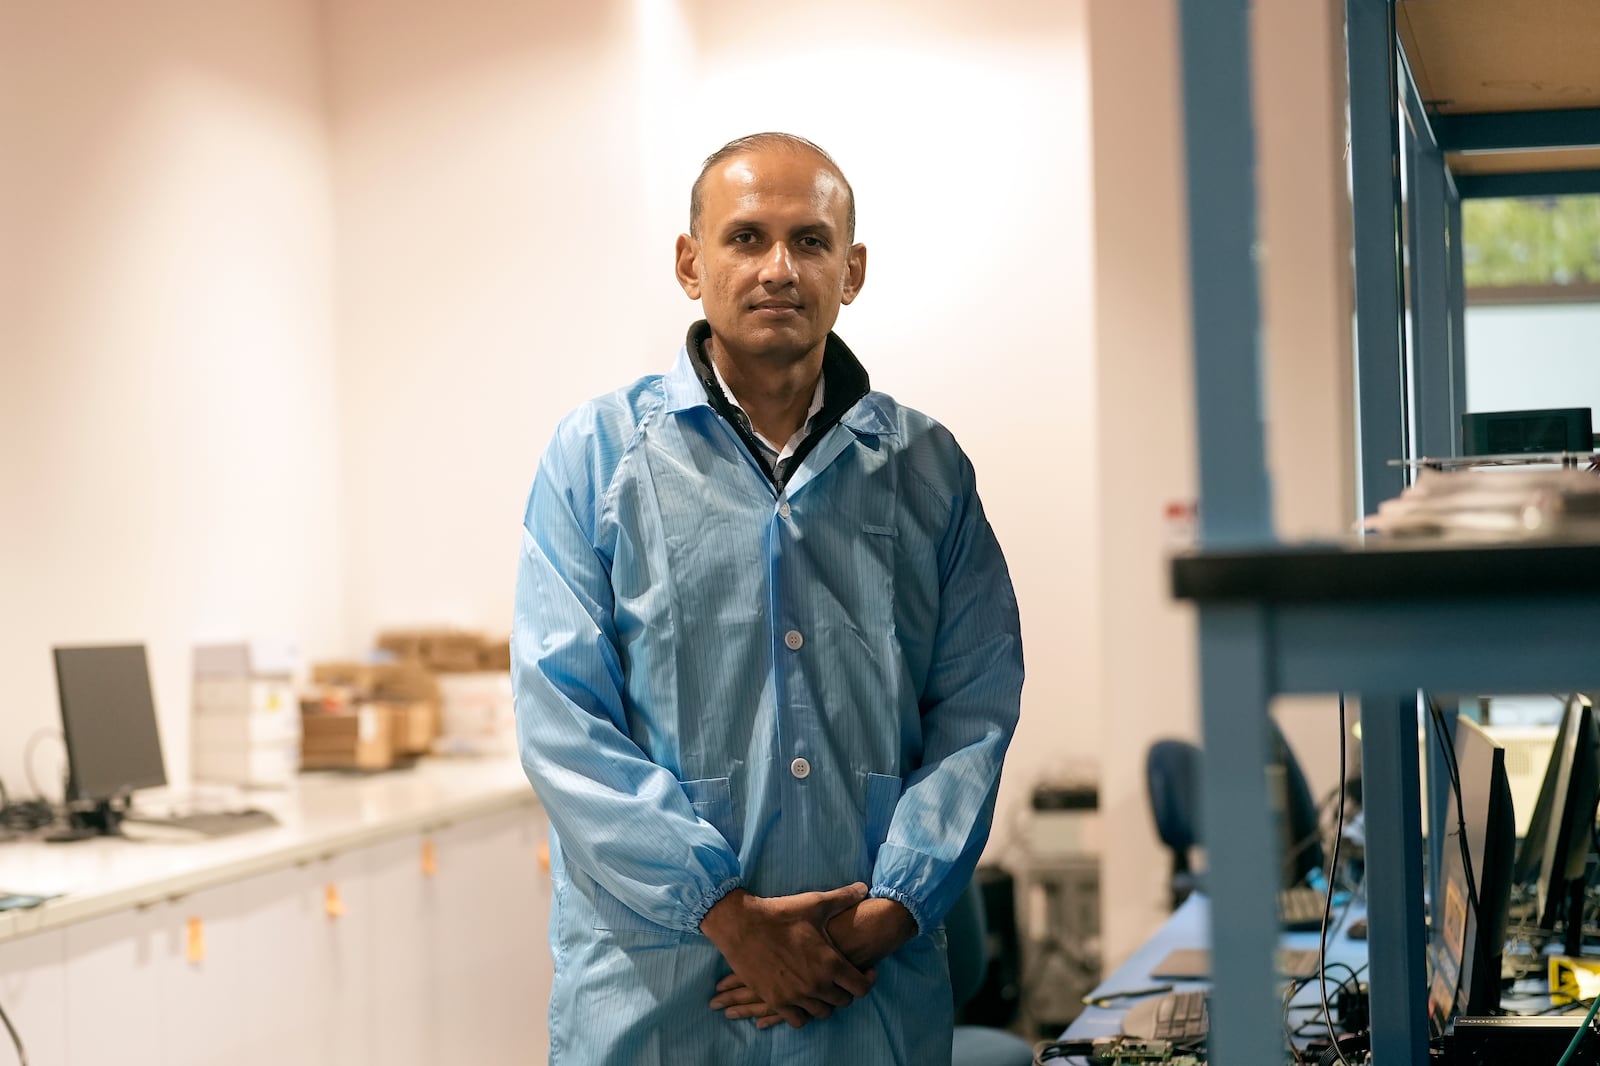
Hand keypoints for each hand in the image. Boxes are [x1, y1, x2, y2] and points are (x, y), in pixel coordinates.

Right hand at [700, 882, 875, 1028]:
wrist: (741, 925)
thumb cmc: (780, 913)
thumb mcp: (815, 904)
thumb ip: (843, 897)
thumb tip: (864, 887)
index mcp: (830, 963)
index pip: (861, 987)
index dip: (867, 980)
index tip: (866, 971)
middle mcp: (816, 985)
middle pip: (843, 1002)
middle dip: (845, 990)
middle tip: (841, 978)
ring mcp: (795, 996)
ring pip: (821, 1013)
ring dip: (824, 1002)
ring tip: (822, 988)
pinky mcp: (776, 1001)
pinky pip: (798, 1020)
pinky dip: (803, 1013)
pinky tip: (803, 999)